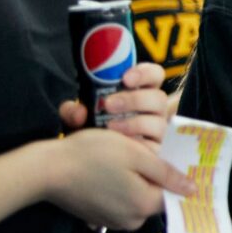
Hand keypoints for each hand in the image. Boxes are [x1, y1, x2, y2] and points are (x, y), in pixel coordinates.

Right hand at [42, 130, 189, 232]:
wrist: (45, 170)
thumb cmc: (93, 155)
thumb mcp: (136, 155)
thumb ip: (166, 174)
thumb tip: (194, 190)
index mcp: (145, 205)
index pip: (173, 193)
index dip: (173, 174)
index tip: (165, 158)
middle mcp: (131, 221)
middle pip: (154, 197)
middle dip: (150, 176)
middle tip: (136, 154)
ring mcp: (112, 221)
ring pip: (136, 199)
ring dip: (133, 181)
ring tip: (118, 161)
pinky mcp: (96, 218)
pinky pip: (118, 202)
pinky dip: (117, 188)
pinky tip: (106, 172)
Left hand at [57, 61, 173, 148]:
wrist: (87, 159)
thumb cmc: (90, 130)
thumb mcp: (76, 118)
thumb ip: (72, 111)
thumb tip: (79, 113)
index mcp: (140, 93)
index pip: (154, 76)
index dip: (145, 74)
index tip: (125, 78)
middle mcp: (152, 110)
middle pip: (158, 98)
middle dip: (134, 99)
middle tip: (109, 104)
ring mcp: (156, 130)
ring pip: (158, 122)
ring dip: (134, 123)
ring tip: (110, 127)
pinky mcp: (155, 150)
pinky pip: (154, 146)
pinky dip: (138, 143)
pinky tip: (121, 143)